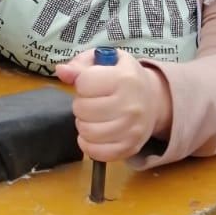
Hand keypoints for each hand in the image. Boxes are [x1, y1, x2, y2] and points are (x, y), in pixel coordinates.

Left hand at [54, 50, 170, 160]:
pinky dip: (88, 145)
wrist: (153, 99)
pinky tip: (92, 135)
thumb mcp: (105, 61)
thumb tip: (62, 71)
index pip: (84, 83)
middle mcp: (131, 105)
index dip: (81, 83)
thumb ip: (81, 64)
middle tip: (91, 102)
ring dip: (83, 124)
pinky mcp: (130, 148)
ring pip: (87, 132)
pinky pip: (98, 153)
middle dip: (80, 105)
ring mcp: (132, 129)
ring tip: (92, 117)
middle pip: (83, 109)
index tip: (91, 84)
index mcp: (124, 78)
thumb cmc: (123, 76)